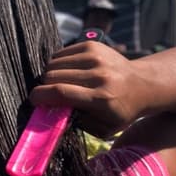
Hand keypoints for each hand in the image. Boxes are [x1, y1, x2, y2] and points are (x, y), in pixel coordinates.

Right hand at [29, 41, 148, 136]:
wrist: (142, 84)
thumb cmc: (121, 111)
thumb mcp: (104, 129)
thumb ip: (78, 123)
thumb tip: (54, 112)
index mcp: (101, 98)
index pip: (61, 92)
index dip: (40, 96)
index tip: (33, 100)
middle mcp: (98, 75)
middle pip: (54, 76)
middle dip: (45, 87)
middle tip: (50, 95)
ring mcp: (95, 57)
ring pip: (54, 63)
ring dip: (51, 75)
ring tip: (61, 84)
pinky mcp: (92, 45)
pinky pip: (61, 53)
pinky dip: (59, 64)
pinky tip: (68, 73)